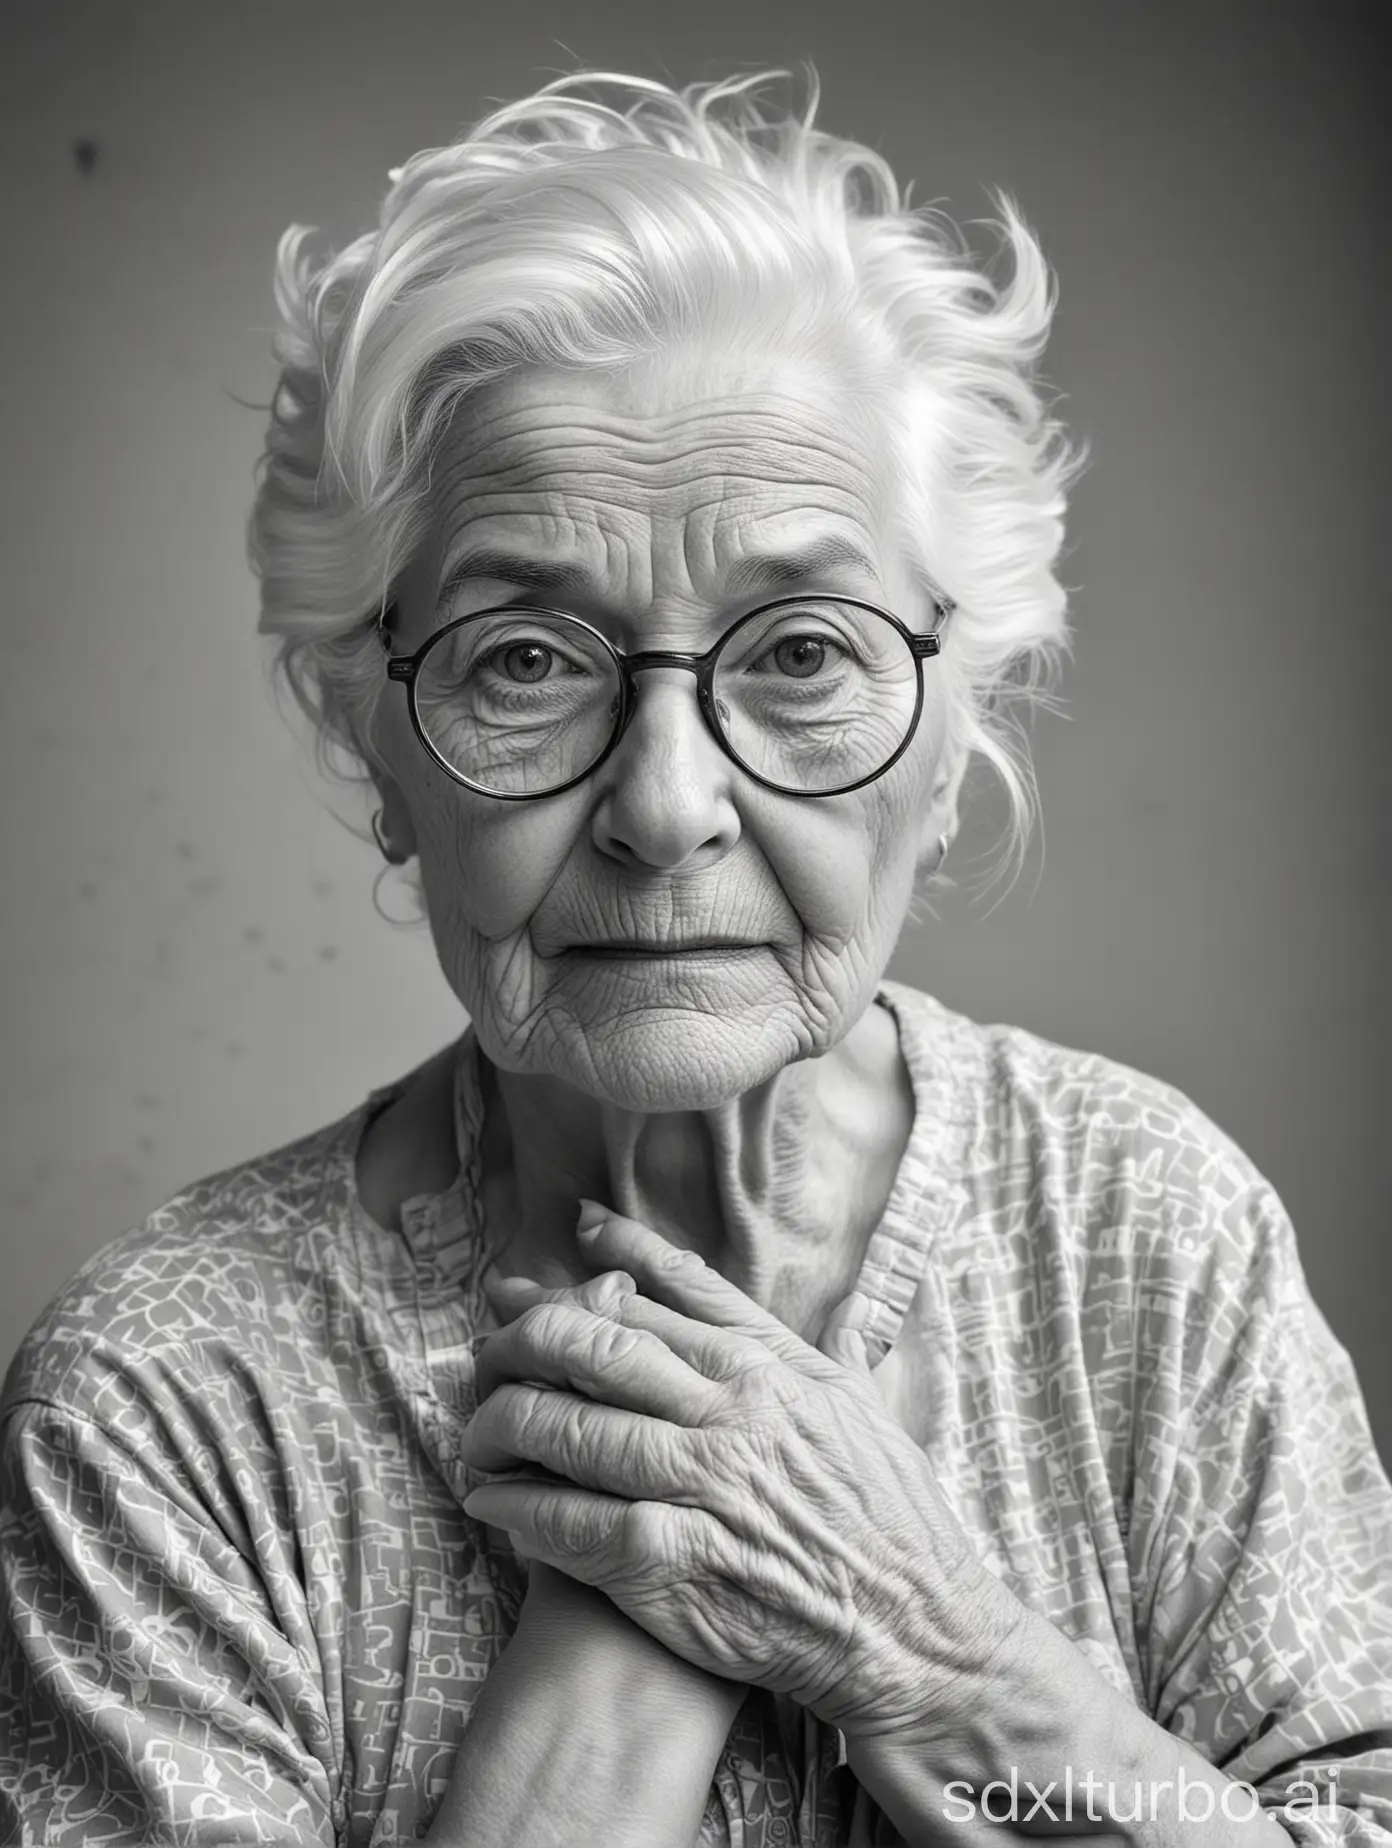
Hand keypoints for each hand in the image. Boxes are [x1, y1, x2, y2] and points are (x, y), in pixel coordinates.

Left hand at [462, 1207, 1029, 1744]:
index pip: (667, 1291)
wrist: (911, 1630)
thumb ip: (821, 1345)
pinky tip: (490, 1501)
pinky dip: (516, 1505)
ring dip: (502, 1420)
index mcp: (769, 1366)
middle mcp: (727, 1413)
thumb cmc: (891, 1518)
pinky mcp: (666, 1564)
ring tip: (476, 1429)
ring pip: (567, 1425)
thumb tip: (821, 1301)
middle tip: (493, 1339)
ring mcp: (695, 1486)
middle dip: (528, 1332)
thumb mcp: (863, 1404)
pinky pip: (566, 1520)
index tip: (571, 1234)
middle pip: (596, 1342)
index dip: (607, 1259)